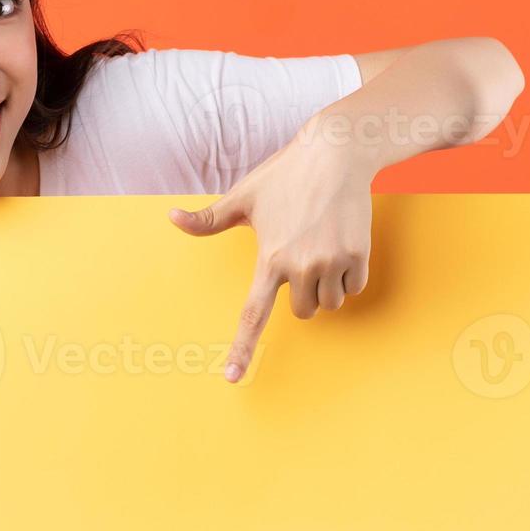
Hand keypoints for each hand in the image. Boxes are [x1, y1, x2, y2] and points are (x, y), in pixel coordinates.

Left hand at [168, 132, 373, 382]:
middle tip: (301, 256)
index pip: (253, 313)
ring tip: (321, 245)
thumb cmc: (285, 174)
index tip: (232, 377)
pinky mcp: (358, 255)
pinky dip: (349, 275)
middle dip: (302, 294)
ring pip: (330, 304)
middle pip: (302, 313)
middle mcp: (300, 265)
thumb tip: (170, 218)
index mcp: (269, 257)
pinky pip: (354, 289)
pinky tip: (341, 242)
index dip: (243, 347)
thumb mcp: (243, 196)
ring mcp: (332, 261)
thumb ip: (209, 219)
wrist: (336, 153)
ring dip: (327, 286)